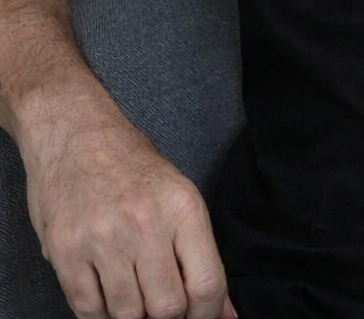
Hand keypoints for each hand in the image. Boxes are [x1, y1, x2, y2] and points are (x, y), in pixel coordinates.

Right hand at [23, 114, 233, 318]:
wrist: (77, 134)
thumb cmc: (132, 165)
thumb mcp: (178, 196)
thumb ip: (201, 255)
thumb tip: (226, 312)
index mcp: (183, 207)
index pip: (207, 283)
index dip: (208, 315)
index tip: (201, 318)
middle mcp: (146, 223)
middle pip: (167, 307)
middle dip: (168, 318)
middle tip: (162, 308)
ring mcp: (103, 239)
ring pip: (127, 315)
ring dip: (133, 316)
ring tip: (134, 296)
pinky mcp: (66, 251)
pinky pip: (88, 310)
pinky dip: (100, 314)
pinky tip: (107, 297)